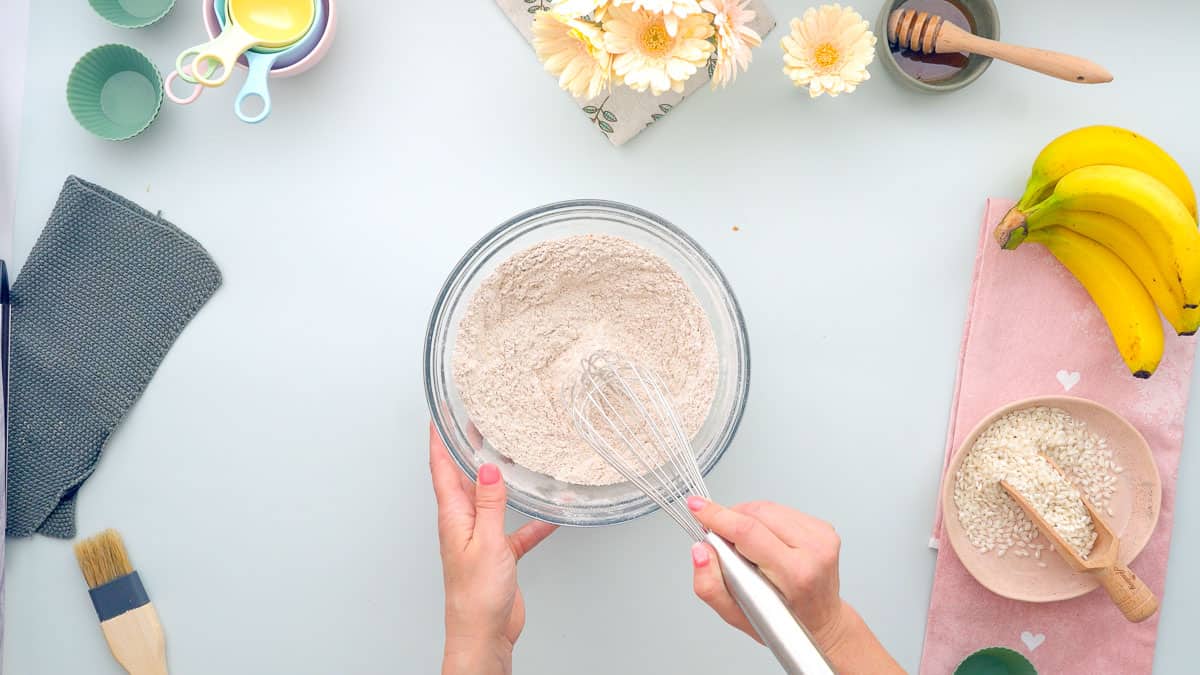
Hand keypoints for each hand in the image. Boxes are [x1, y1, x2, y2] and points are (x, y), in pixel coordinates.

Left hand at [430, 424, 556, 674]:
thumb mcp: (486, 542)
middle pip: (463, 478)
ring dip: (502, 480)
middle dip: (468, 449)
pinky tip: (551, 514)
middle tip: (477, 423)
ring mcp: (481, 538)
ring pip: (492, 500)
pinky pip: (517, 531)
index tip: (440, 414)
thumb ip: (489, 503)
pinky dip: (533, 522)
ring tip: (512, 455)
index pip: (441, 468)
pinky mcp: (499, 555)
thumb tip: (487, 468)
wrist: (483, 635)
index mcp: (453, 516)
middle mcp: (463, 523)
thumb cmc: (475, 597)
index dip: (439, 439)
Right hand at [687, 498, 902, 673]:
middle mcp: (814, 552)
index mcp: (795, 574)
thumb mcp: (736, 616)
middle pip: (757, 513)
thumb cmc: (782, 622)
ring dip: (746, 518)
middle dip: (730, 518)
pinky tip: (764, 540)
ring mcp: (823, 537)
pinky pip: (782, 511)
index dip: (718, 516)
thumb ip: (710, 585)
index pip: (748, 532)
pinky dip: (764, 520)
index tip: (696, 506)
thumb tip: (701, 551)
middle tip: (722, 540)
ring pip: (768, 508)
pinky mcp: (824, 528)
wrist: (821, 623)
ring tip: (745, 545)